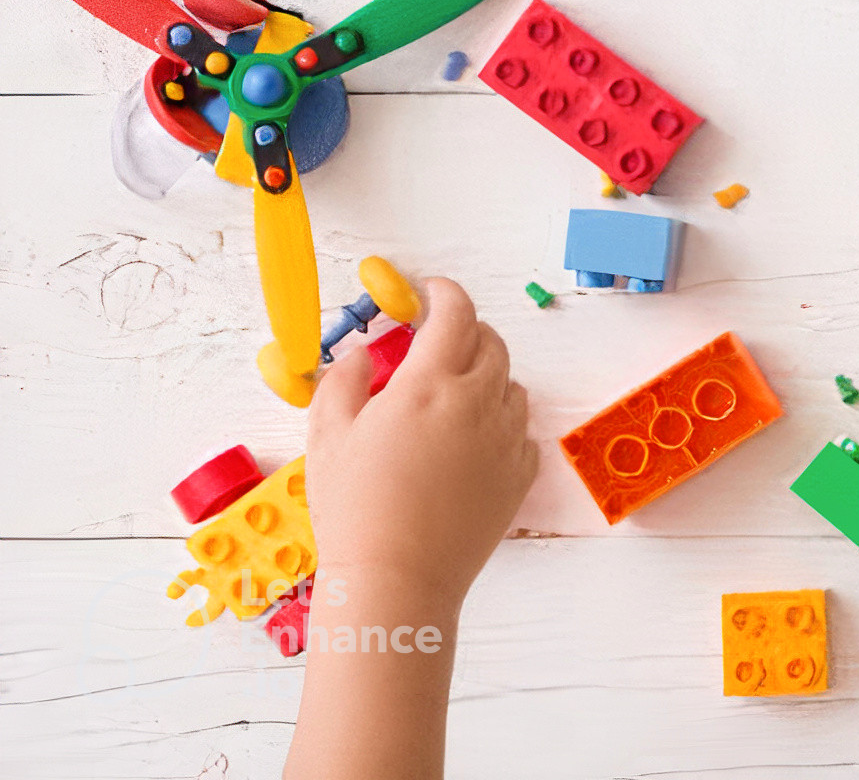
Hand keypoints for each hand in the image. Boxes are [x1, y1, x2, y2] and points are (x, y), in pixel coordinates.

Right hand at [305, 276, 539, 608]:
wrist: (396, 578)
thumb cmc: (354, 508)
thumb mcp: (328, 434)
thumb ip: (345, 380)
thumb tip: (363, 355)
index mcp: (429, 383)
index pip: (455, 314)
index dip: (446, 293)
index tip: (432, 291)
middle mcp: (478, 402)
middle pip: (491, 343)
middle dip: (467, 331)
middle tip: (440, 341)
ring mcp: (506, 438)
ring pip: (510, 385)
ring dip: (486, 377)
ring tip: (450, 397)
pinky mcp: (520, 474)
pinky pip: (521, 431)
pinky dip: (500, 423)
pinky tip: (470, 441)